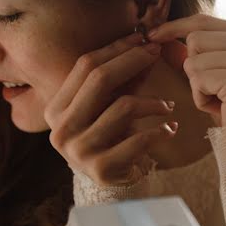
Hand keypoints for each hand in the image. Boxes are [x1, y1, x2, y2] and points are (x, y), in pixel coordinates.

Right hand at [43, 33, 177, 185]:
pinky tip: (170, 129)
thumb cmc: (111, 139)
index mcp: (55, 109)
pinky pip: (138, 139)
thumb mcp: (111, 106)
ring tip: (168, 107)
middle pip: (100, 79)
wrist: (111, 186)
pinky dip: (160, 131)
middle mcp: (61, 129)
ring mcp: (79, 151)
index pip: (85, 66)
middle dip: (132, 60)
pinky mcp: (101, 170)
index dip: (116, 49)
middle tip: (156, 54)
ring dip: (153, 103)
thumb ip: (124, 80)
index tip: (142, 39)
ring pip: (123, 108)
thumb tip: (145, 44)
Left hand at [148, 14, 225, 126]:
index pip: (205, 22)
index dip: (176, 28)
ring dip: (199, 87)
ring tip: (223, 102)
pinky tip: (223, 110)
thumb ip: (194, 53)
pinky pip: (198, 80)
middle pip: (195, 39)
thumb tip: (158, 35)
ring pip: (194, 60)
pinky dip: (202, 99)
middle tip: (219, 93)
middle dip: (196, 70)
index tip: (152, 35)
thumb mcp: (216, 76)